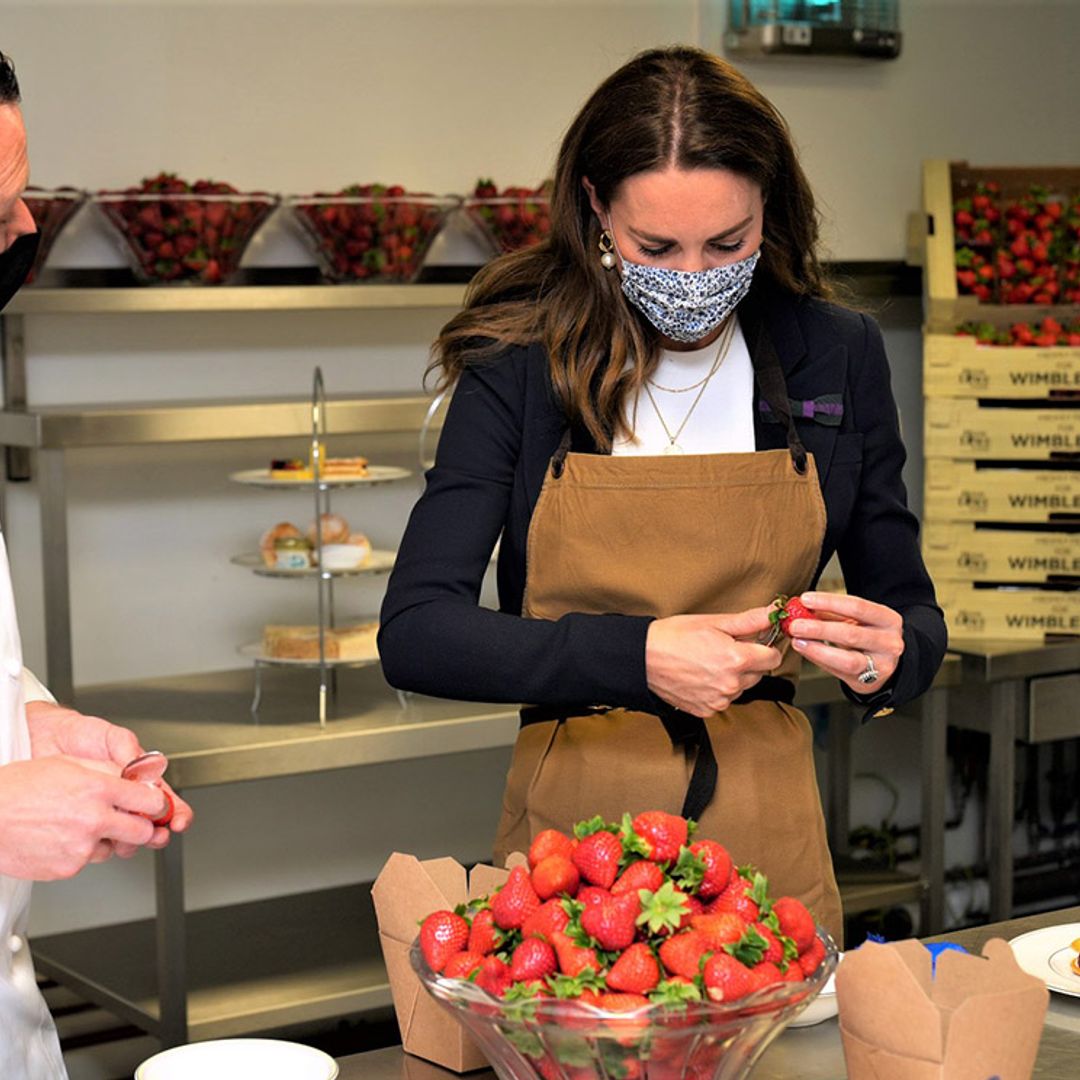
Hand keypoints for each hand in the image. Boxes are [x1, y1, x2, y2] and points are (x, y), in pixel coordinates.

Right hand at [0, 755, 170, 879]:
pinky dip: (81, 852)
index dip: (156, 803)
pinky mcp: (68, 868)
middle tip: (131, 821)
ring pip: (115, 848)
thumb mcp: (67, 764)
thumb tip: (132, 777)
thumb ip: (106, 772)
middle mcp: (94, 819)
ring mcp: (82, 847)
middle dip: (142, 826)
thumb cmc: (17, 789)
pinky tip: (62, 837)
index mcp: (98, 789)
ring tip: (79, 826)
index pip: (151, 800)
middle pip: (144, 831)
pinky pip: (88, 861)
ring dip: (107, 839)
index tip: (155, 805)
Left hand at [26, 700, 193, 852]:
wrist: (43, 739)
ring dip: (132, 841)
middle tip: (156, 835)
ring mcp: (103, 811)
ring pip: (126, 835)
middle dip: (157, 832)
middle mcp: (124, 798)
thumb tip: (149, 769)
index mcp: (138, 778)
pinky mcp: (81, 822)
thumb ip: (131, 752)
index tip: (178, 821)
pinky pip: (96, 838)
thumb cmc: (79, 734)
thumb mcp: (111, 737)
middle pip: (150, 823)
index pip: (164, 799)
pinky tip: (103, 840)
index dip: (175, 812)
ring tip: (129, 840)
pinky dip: (102, 844)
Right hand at [646, 608, 781, 718]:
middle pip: (758, 674)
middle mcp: (731, 684)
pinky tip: (701, 676)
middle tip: (724, 649)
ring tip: (709, 662)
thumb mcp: (713, 622)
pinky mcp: (707, 710)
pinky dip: (718, 689)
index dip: (765, 647)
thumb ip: (749, 620)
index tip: (755, 642)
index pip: (773, 658)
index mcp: (736, 659)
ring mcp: (719, 700)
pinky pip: (724, 700)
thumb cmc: (673, 636)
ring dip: (733, 677)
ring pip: (741, 688)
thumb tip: (773, 613)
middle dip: (748, 661)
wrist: (643, 657)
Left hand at [787, 591, 903, 693]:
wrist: (884, 664)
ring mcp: (882, 665)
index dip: (829, 602)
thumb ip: (831, 613)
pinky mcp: (870, 682)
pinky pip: (840, 671)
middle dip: (819, 629)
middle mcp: (890, 642)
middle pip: (850, 634)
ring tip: (798, 641)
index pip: (857, 606)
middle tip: (795, 625)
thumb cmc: (867, 636)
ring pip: (847, 659)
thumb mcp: (856, 620)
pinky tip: (807, 651)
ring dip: (817, 649)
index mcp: (888, 619)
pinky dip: (820, 660)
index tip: (805, 600)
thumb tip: (801, 607)